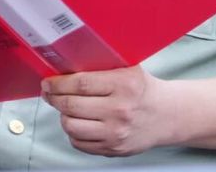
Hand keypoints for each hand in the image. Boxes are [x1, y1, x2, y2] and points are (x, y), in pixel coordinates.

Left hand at [42, 66, 171, 156]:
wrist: (166, 115)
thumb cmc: (142, 89)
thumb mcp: (128, 69)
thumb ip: (101, 66)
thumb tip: (64, 66)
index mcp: (124, 84)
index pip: (81, 84)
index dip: (58, 83)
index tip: (48, 82)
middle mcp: (120, 110)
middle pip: (72, 106)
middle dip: (54, 98)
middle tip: (49, 93)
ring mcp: (116, 133)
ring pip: (71, 126)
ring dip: (62, 116)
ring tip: (65, 107)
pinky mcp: (113, 149)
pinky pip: (79, 143)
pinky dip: (73, 132)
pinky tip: (77, 122)